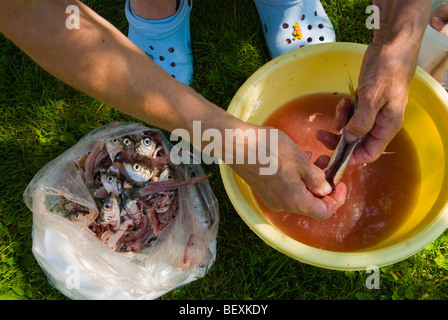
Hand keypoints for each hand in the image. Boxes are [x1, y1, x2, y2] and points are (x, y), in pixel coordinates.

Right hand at [229, 126, 345, 219]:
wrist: (236, 144)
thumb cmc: (268, 150)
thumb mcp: (301, 160)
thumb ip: (317, 178)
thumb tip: (325, 189)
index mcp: (296, 201)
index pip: (325, 212)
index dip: (337, 199)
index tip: (341, 183)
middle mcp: (283, 205)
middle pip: (311, 204)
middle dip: (323, 186)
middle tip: (327, 164)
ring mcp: (271, 198)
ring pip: (299, 195)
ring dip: (309, 179)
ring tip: (312, 157)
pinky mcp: (263, 189)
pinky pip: (286, 189)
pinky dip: (296, 178)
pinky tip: (294, 159)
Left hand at [319, 42, 417, 164]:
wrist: (391, 44)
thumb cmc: (387, 70)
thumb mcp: (372, 98)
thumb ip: (361, 122)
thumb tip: (349, 140)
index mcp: (387, 126)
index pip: (369, 153)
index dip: (351, 157)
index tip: (333, 154)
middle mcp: (381, 122)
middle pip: (357, 142)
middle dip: (339, 138)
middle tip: (320, 134)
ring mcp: (373, 111)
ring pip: (352, 127)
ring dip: (341, 120)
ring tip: (341, 106)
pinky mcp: (366, 100)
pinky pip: (351, 113)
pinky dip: (344, 109)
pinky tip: (345, 99)